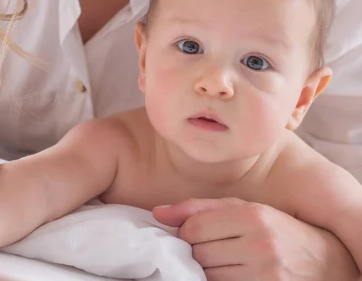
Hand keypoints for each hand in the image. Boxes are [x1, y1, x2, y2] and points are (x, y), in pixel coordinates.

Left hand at [154, 197, 359, 280]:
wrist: (323, 261)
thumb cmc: (277, 228)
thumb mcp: (243, 208)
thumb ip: (199, 208)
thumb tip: (158, 213)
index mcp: (253, 216)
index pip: (194, 228)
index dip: (186, 232)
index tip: (192, 233)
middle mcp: (259, 245)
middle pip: (199, 254)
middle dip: (196, 251)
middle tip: (211, 246)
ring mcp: (264, 275)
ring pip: (208, 275)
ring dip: (207, 269)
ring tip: (224, 259)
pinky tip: (230, 273)